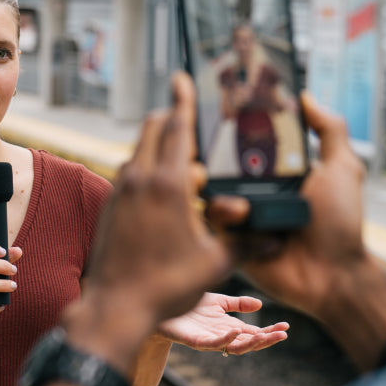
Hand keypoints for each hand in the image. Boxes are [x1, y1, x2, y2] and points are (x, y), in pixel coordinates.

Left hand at [65, 73, 230, 372]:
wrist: (115, 309)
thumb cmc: (167, 286)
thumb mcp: (215, 265)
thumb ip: (245, 243)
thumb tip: (274, 238)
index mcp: (168, 185)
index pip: (177, 127)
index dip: (183, 99)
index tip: (182, 77)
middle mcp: (140, 180)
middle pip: (154, 129)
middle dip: (172, 119)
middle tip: (193, 126)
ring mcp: (121, 192)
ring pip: (140, 152)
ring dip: (161, 149)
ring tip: (186, 170)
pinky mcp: (111, 207)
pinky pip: (130, 175)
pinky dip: (147, 171)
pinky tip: (163, 194)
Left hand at [155, 292, 288, 354]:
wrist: (158, 305)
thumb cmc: (187, 305)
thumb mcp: (217, 301)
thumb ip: (237, 303)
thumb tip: (260, 306)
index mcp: (228, 327)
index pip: (255, 333)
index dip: (270, 331)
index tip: (286, 326)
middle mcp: (221, 336)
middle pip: (248, 344)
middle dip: (267, 340)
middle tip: (283, 334)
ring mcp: (208, 340)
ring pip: (233, 348)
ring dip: (251, 343)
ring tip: (265, 335)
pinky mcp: (193, 341)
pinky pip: (211, 344)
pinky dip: (225, 339)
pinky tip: (236, 329)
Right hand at [206, 92, 367, 322]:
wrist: (334, 275)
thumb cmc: (341, 224)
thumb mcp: (342, 168)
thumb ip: (329, 130)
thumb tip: (306, 97)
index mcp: (276, 172)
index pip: (244, 144)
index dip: (228, 129)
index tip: (214, 111)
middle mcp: (255, 192)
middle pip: (218, 167)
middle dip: (208, 158)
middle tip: (206, 152)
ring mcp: (242, 218)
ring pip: (209, 194)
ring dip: (218, 192)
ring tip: (239, 201)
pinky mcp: (232, 244)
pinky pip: (212, 226)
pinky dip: (221, 217)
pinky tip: (240, 215)